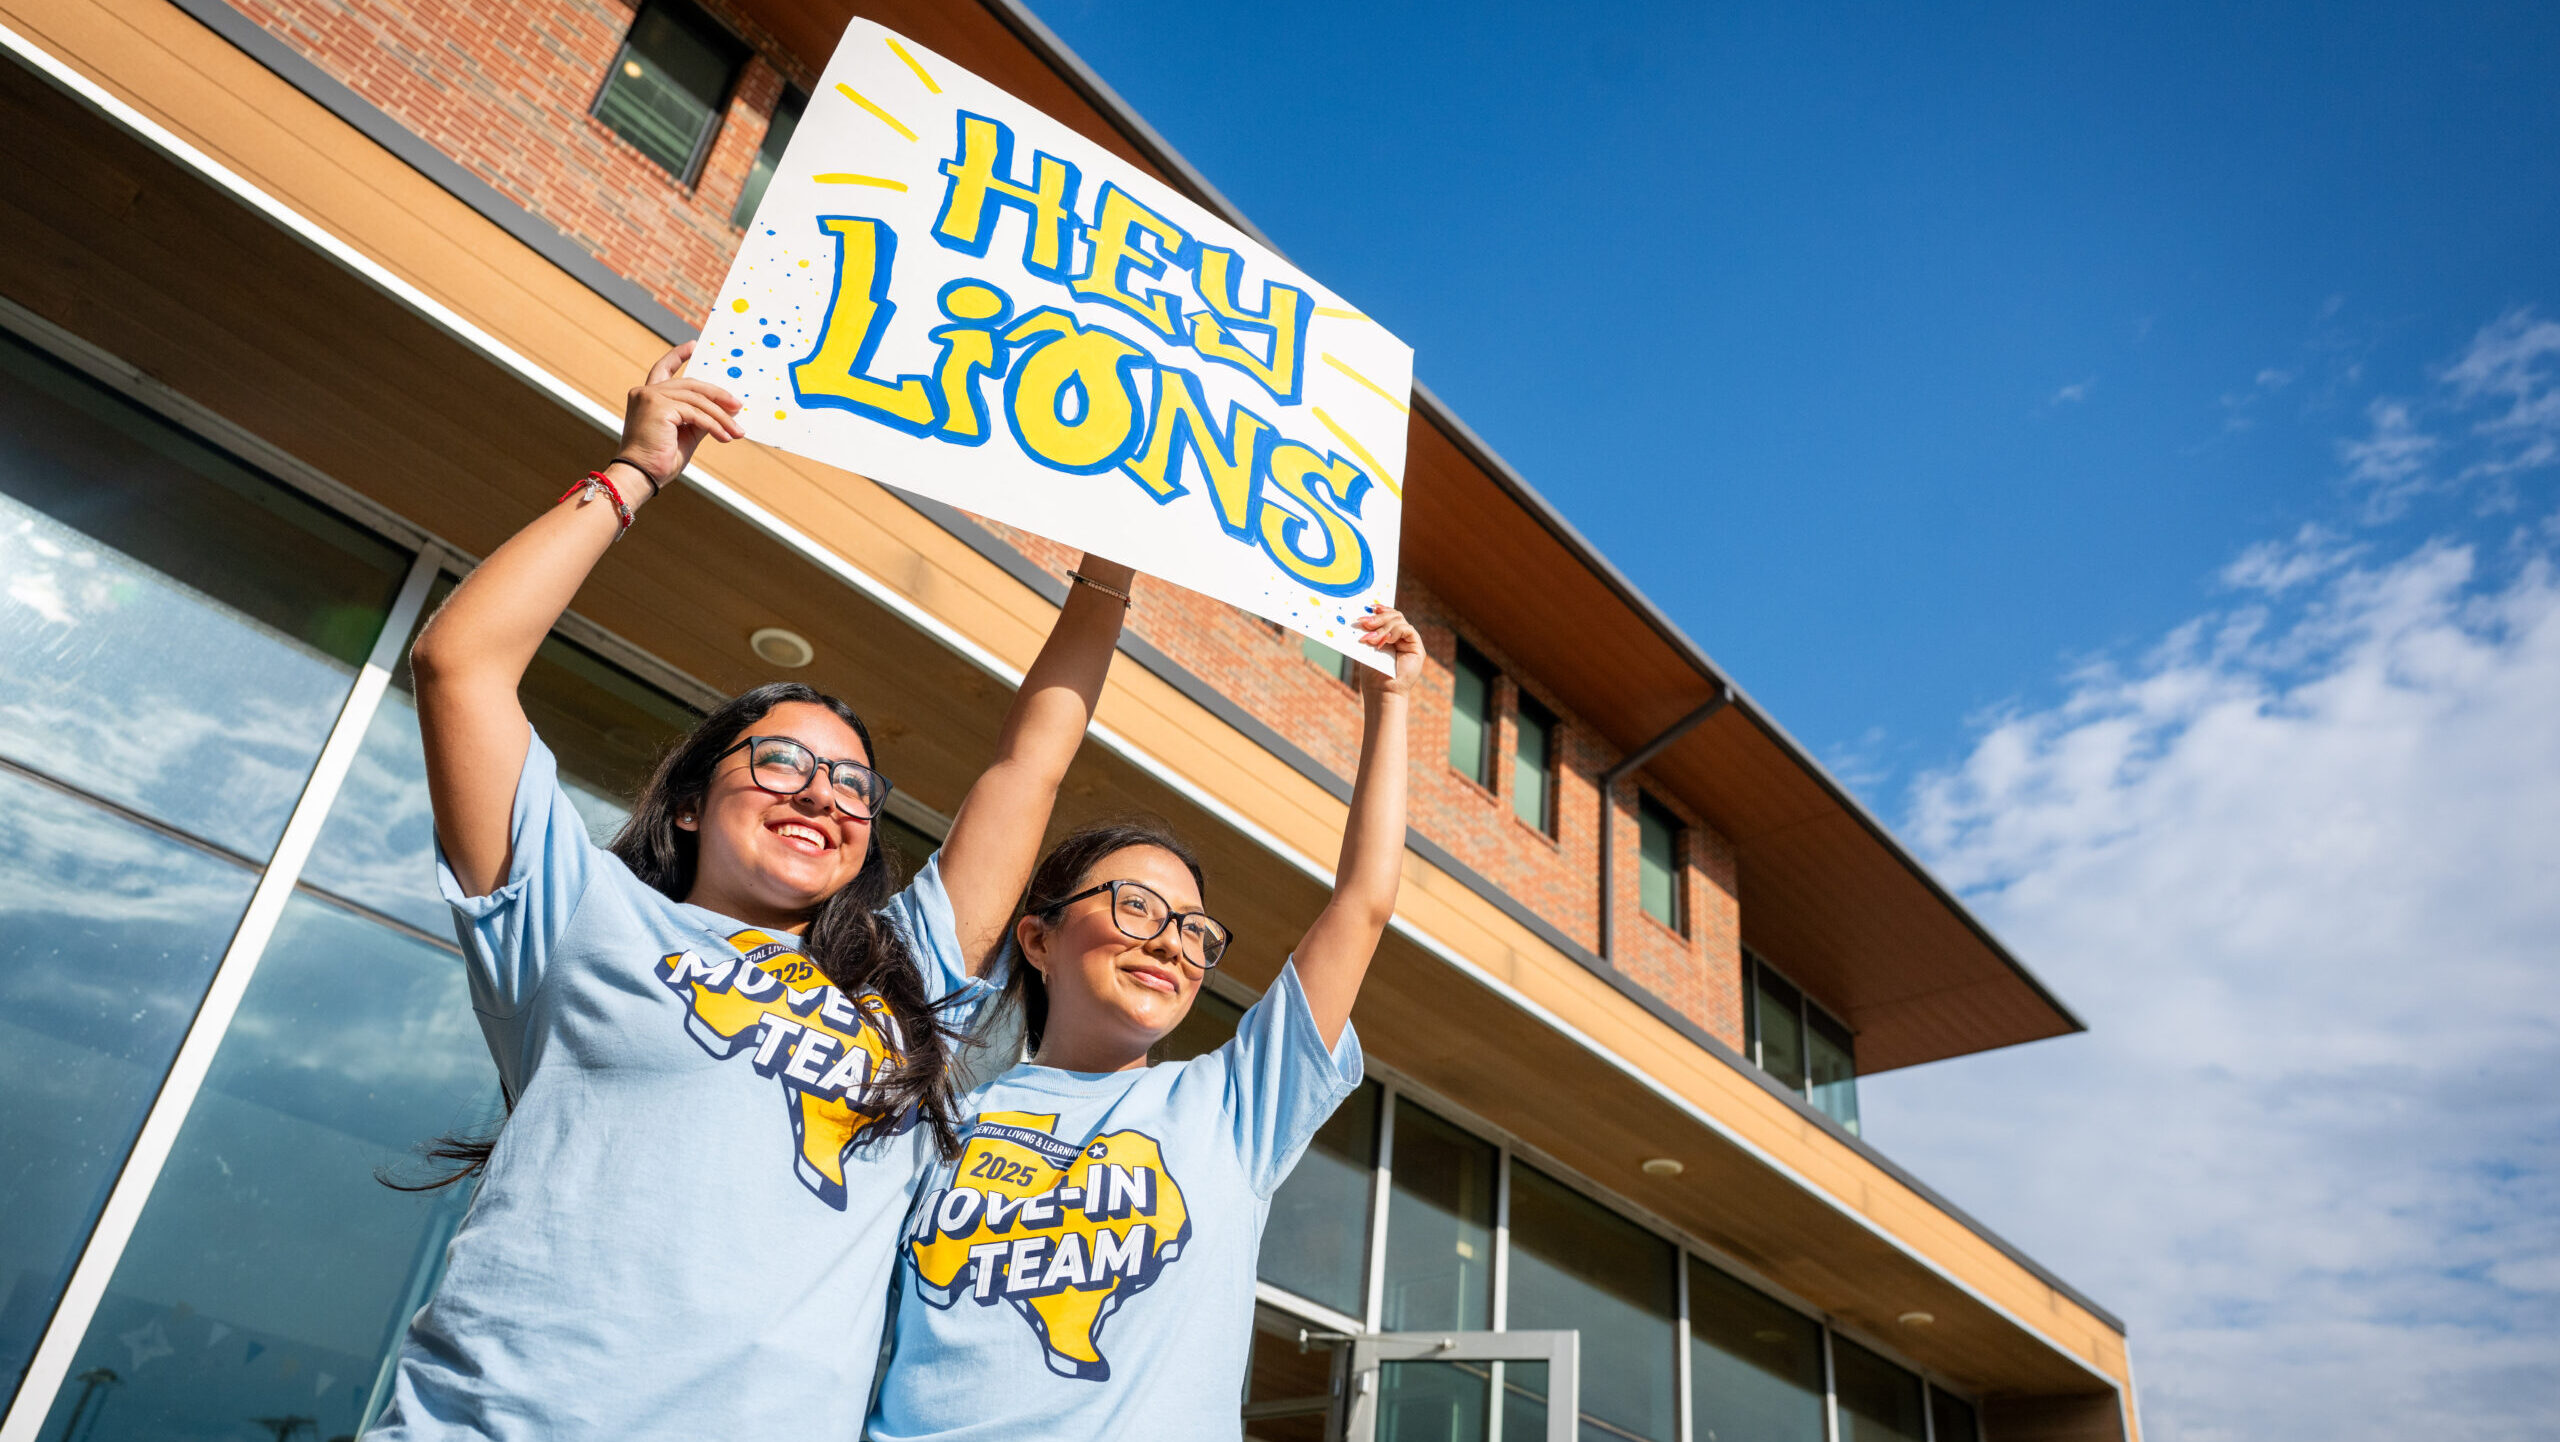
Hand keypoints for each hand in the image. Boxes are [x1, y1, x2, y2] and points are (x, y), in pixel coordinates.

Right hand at [618, 342, 744, 486]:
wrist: (640, 477)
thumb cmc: (659, 460)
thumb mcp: (685, 434)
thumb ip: (700, 418)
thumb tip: (725, 409)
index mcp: (648, 397)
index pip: (663, 368)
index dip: (678, 355)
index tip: (693, 345)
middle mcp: (646, 392)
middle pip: (691, 385)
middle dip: (718, 395)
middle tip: (738, 407)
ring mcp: (650, 397)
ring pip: (697, 400)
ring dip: (721, 417)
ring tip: (737, 432)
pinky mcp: (658, 406)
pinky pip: (696, 413)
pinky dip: (714, 425)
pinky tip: (725, 437)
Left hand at [1352, 605, 1423, 696]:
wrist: (1382, 692)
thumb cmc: (1373, 673)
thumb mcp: (1368, 647)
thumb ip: (1369, 632)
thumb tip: (1362, 617)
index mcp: (1391, 636)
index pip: (1390, 616)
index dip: (1381, 609)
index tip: (1370, 606)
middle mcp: (1403, 638)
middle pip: (1395, 616)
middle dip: (1379, 617)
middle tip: (1364, 622)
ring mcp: (1411, 642)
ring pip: (1399, 621)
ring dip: (1382, 627)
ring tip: (1370, 639)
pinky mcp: (1417, 648)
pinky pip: (1407, 630)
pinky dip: (1393, 632)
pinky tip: (1383, 642)